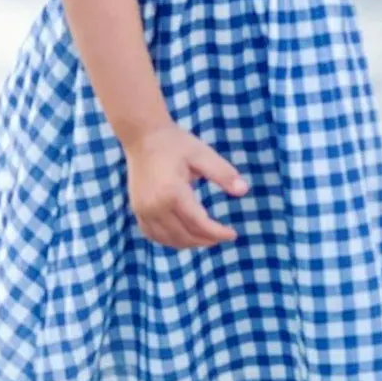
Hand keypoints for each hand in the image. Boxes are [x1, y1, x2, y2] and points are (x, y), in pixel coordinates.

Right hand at [126, 123, 248, 247]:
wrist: (142, 136)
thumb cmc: (175, 144)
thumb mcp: (203, 154)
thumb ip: (223, 174)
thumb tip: (244, 190)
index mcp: (173, 192)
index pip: (198, 223)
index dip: (217, 233)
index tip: (233, 235)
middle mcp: (155, 206)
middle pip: (184, 235)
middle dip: (206, 240)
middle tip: (223, 237)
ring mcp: (143, 210)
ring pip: (168, 239)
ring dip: (189, 243)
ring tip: (207, 238)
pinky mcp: (137, 210)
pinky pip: (153, 235)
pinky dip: (170, 240)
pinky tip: (184, 236)